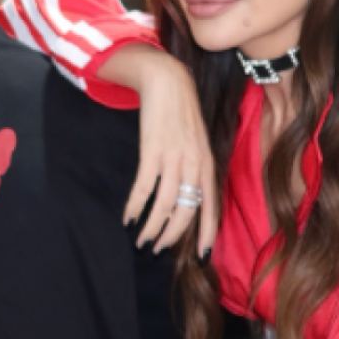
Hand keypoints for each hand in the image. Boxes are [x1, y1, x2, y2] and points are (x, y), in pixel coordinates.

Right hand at [96, 44, 215, 255]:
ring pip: (164, 205)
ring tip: (141, 239)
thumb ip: (196, 169)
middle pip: (185, 212)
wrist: (168, 83)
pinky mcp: (153, 151)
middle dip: (171, 236)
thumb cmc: (182, 115)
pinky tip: (127, 217)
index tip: (200, 255)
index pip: (210, 206)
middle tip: (157, 248)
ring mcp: (174, 159)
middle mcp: (194, 165)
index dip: (207, 233)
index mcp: (207, 165)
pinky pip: (144, 188)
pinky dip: (134, 206)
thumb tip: (188, 197)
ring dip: (151, 227)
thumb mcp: (197, 143)